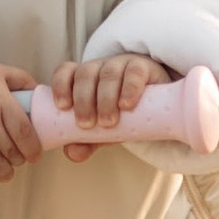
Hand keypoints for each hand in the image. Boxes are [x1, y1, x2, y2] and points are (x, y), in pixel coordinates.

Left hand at [46, 50, 176, 160]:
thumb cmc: (122, 114)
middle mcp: (100, 68)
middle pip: (85, 74)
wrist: (158, 104)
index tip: (62, 106)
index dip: (61, 85)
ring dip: (105, 98)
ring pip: (108, 74)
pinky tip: (127, 105)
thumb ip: (87, 141)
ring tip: (108, 123)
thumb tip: (72, 153)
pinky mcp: (144, 68)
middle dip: (83, 100)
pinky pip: (134, 72)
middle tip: (86, 124)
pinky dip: (129, 88)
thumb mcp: (103, 129)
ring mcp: (122, 65)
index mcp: (84, 78)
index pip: (66, 71)